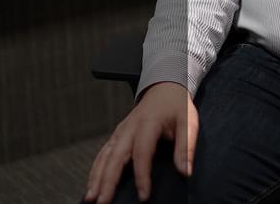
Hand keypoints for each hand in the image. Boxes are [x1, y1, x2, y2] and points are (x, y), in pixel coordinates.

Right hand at [85, 81, 197, 202]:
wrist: (165, 87)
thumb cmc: (176, 105)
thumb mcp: (189, 121)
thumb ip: (187, 147)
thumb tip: (186, 171)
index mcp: (148, 122)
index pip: (141, 152)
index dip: (142, 175)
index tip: (143, 195)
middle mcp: (129, 128)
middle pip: (115, 157)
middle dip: (107, 181)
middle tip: (103, 201)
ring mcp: (121, 131)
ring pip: (104, 156)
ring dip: (96, 177)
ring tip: (91, 197)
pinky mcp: (117, 135)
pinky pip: (103, 154)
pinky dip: (95, 170)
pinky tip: (92, 184)